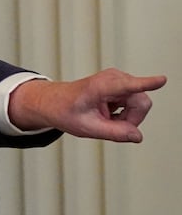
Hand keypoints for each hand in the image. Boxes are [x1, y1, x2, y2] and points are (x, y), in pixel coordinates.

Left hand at [8, 68, 165, 141]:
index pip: (128, 85)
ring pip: (139, 104)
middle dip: (131, 119)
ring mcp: (119, 80)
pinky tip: (106, 113)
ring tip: (104, 118)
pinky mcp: (121, 85)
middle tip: (110, 126)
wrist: (54, 102)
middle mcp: (113, 78)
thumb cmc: (65, 111)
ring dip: (125, 117)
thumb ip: (114, 133)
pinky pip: (133, 103)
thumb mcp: (87, 128)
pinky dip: (122, 113)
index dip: (147, 83)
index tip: (161, 80)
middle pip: (141, 103)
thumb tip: (137, 136)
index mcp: (101, 87)